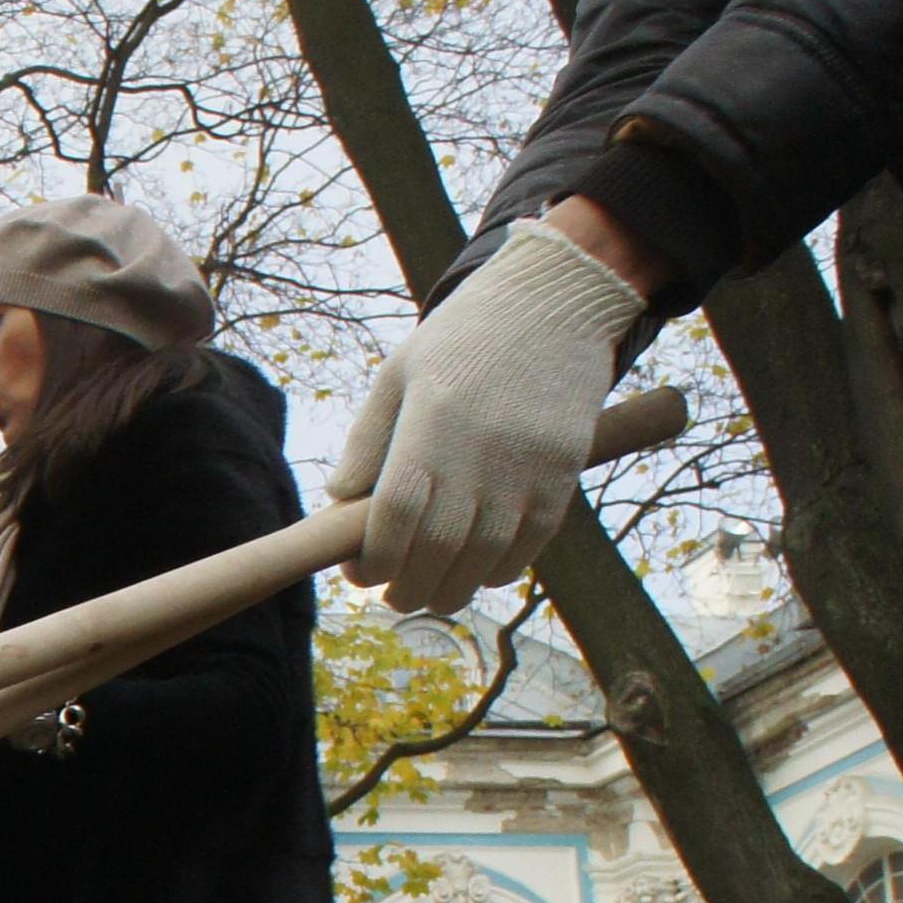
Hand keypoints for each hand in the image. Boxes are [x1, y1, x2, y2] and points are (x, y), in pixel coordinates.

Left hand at [329, 217, 648, 616]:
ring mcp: (528, 462)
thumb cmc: (460, 342)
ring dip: (452, 590)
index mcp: (432, 420)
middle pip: (439, 546)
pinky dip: (500, 571)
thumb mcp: (398, 374)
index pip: (397, 513)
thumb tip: (339, 505)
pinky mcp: (564, 470)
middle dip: (408, 588)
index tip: (362, 574)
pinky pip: (531, 542)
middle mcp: (482, 446)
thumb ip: (367, 441)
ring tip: (430, 595)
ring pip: (486, 556)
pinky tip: (477, 575)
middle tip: (392, 597)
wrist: (553, 304)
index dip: (375, 558)